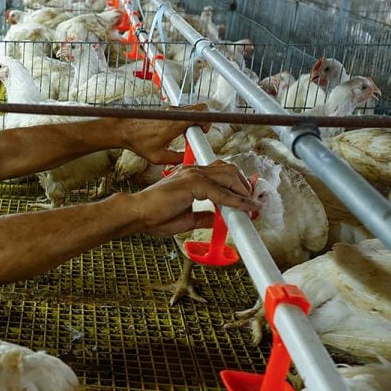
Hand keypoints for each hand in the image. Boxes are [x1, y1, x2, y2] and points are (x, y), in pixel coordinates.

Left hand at [120, 103, 210, 164]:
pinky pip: (182, 112)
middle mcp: (174, 112)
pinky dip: (184, 120)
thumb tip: (187, 159)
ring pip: (191, 110)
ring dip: (192, 121)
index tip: (202, 133)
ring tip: (184, 135)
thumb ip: (176, 158)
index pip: (202, 114)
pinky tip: (175, 132)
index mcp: (175, 122)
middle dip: (202, 122)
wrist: (123, 129)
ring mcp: (170, 109)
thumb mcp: (158, 157)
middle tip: (195, 134)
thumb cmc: (138, 141)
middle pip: (200, 109)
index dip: (206, 123)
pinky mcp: (166, 110)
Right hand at [124, 160, 261, 236]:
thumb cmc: (154, 216)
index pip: (222, 174)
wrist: (136, 214)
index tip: (250, 201)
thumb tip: (219, 220)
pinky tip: (244, 209)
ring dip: (244, 192)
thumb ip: (204, 217)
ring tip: (250, 206)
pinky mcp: (192, 183)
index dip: (239, 186)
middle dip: (246, 186)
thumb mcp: (187, 219)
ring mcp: (193, 175)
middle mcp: (194, 171)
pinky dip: (235, 201)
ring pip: (229, 176)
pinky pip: (221, 192)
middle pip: (230, 170)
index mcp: (191, 177)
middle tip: (254, 203)